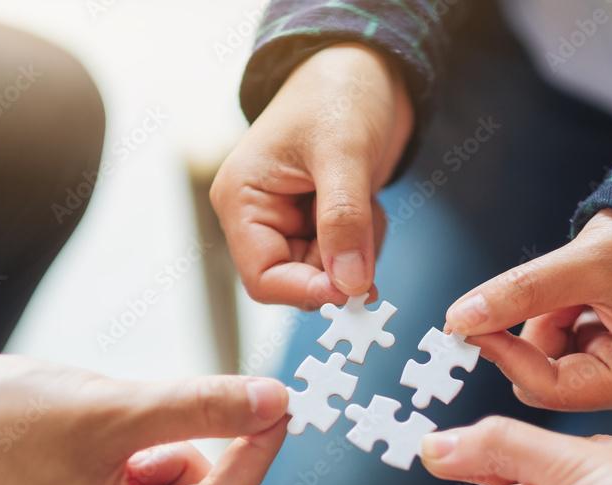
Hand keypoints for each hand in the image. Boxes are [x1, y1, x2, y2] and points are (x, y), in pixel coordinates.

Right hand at [0, 355, 287, 484]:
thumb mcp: (116, 409)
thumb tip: (272, 401)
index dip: (260, 448)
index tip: (283, 401)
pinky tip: (124, 435)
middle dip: (226, 452)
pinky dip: (163, 456)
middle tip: (232, 398)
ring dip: (189, 451)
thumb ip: (202, 407)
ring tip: (134, 422)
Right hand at [211, 42, 413, 307]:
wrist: (364, 67)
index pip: (264, 279)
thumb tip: (349, 285)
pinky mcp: (319, 222)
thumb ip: (344, 221)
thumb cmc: (338, 92)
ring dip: (359, 249)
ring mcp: (290, 222)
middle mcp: (259, 218)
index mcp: (243, 201)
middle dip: (342, 263)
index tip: (356, 287)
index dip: (309, 291)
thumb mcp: (343, 154)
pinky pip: (346, 257)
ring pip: (329, 273)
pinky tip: (366, 200)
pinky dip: (366, 239)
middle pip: (300, 281)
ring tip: (365, 198)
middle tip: (369, 226)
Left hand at [445, 209, 611, 410]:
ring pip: (541, 363)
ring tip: (580, 291)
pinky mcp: (601, 364)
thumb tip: (460, 318)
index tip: (468, 325)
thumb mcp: (585, 263)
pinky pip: (552, 349)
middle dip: (537, 331)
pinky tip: (579, 299)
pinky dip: (552, 319)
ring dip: (545, 320)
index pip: (552, 388)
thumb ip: (522, 292)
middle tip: (556, 292)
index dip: (506, 355)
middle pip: (542, 380)